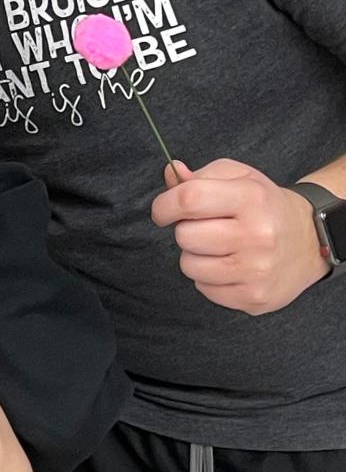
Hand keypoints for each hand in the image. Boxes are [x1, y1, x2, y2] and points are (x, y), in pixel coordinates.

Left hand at [151, 158, 329, 315]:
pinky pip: (204, 289)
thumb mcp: (239, 177)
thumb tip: (171, 173)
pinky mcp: (255, 298)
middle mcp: (257, 235)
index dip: (164, 205)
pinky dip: (208, 278)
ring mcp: (257, 271)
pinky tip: (228, 265)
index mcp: (250, 198)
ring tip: (217, 247)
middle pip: (185, 236)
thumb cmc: (264, 205)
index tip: (162, 211)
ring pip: (190, 266)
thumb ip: (200, 176)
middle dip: (185, 230)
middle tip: (205, 227)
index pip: (189, 199)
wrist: (309, 241)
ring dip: (195, 256)